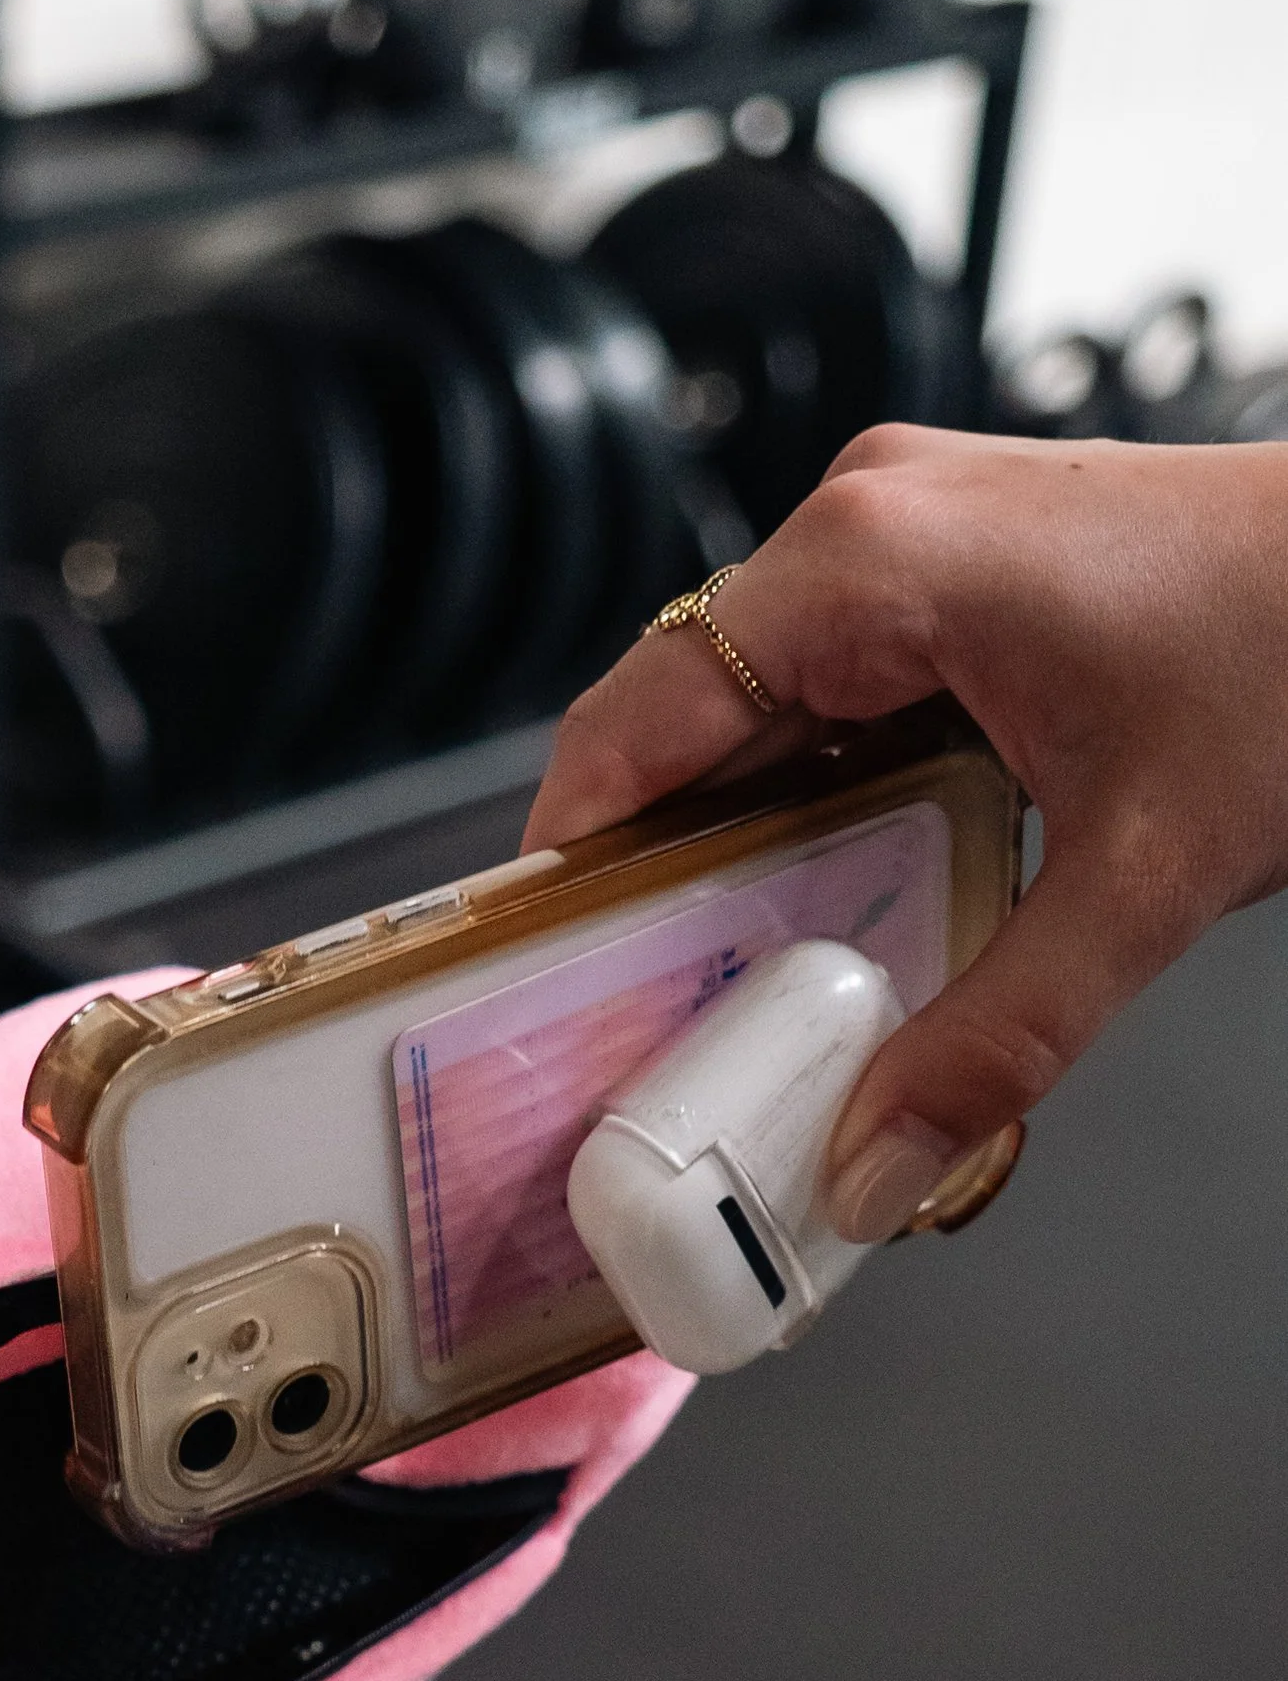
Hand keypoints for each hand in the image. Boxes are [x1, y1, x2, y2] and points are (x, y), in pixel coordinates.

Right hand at [527, 430, 1287, 1238]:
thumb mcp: (1144, 876)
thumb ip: (1000, 1037)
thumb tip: (876, 1158)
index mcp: (870, 561)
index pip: (638, 718)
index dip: (571, 850)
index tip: (537, 961)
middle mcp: (869, 521)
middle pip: (685, 716)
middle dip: (663, 863)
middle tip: (646, 999)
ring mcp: (912, 529)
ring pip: (758, 701)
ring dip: (748, 827)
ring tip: (741, 960)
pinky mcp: (959, 561)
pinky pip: (833, 679)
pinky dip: (821, 782)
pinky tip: (843, 883)